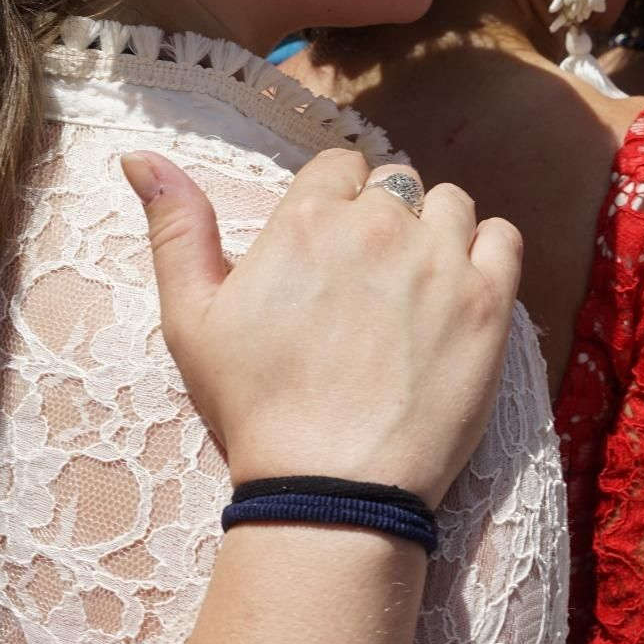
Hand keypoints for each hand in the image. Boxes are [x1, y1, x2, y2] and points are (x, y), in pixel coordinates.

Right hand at [125, 149, 522, 505]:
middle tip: (373, 281)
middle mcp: (379, 224)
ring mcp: (440, 260)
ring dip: (438, 229)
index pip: (338, 168)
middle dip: (386, 217)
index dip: (337, 204)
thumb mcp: (192, 317)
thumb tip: (139, 157)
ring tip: (421, 285)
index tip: (334, 250)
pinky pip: (504, 237)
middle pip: (396, 184)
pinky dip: (489, 250)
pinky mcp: (489, 301)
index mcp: (308, 219)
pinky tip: (466, 287)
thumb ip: (175, 228)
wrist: (332, 486)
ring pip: (451, 204)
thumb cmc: (254, 407)